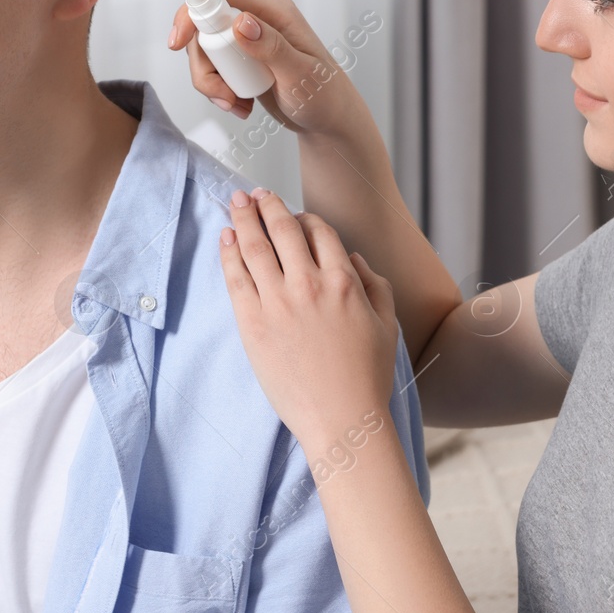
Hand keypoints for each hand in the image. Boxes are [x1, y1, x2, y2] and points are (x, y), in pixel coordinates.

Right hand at [168, 0, 366, 139]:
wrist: (329, 122)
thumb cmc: (326, 98)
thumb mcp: (300, 74)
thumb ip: (271, 47)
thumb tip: (241, 21)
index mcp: (273, 11)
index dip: (192, 12)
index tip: (178, 42)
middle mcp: (257, 20)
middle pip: (204, 28)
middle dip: (204, 65)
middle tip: (222, 95)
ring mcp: (248, 41)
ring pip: (205, 52)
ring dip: (211, 83)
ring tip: (237, 105)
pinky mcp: (241, 61)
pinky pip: (213, 69)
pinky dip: (218, 91)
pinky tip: (241, 105)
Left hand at [219, 187, 398, 451]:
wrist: (341, 418)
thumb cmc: (367, 377)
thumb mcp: (387, 324)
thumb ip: (375, 284)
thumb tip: (353, 257)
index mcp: (344, 281)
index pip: (319, 232)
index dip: (305, 217)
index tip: (294, 213)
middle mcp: (309, 284)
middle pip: (283, 229)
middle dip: (268, 205)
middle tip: (256, 194)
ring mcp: (278, 303)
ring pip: (255, 246)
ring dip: (244, 218)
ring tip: (236, 201)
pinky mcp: (253, 324)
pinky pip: (236, 277)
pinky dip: (228, 252)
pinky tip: (225, 237)